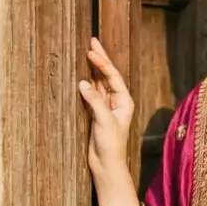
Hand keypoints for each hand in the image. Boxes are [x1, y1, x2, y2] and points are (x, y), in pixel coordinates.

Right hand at [79, 38, 134, 177]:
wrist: (106, 164)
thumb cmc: (111, 145)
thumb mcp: (104, 121)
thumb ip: (95, 101)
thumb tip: (83, 83)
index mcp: (124, 101)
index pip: (113, 77)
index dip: (103, 63)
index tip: (91, 51)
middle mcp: (116, 101)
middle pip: (107, 76)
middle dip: (100, 59)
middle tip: (92, 41)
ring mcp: (106, 107)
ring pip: (99, 83)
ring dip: (92, 69)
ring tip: (86, 53)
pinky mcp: (96, 113)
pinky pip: (91, 93)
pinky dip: (86, 83)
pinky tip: (81, 74)